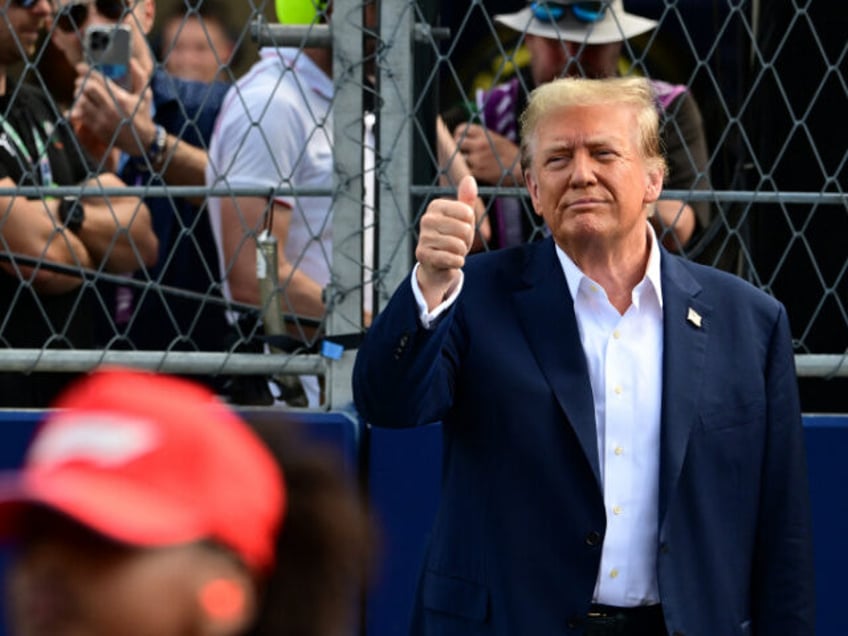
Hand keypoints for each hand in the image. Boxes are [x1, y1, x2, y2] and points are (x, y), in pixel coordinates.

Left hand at [70, 59, 153, 157]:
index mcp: (121, 99)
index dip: (86, 71)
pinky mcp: (96, 129)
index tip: (80, 67)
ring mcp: (102, 120)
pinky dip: (77, 108)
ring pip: (81, 101)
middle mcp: (110, 109)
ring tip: (81, 93)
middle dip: (81, 82)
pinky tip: (81, 105)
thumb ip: (139, 76)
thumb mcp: (146, 95)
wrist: (143, 141)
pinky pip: (80, 115)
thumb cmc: (143, 115)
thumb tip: (130, 60)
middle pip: (86, 88)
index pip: (97, 80)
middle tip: (81, 81)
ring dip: (79, 95)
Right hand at [415, 175, 476, 308]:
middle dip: (466, 241)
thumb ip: (467, 199)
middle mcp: (426, 219)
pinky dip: (457, 263)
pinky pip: (453, 259)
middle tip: (455, 243)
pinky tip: (449, 261)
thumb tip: (469, 178)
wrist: (437, 265)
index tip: (460, 229)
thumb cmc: (451, 237)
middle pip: (465, 230)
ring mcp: (423, 237)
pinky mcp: (423, 255)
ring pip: (459, 246)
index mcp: (436, 206)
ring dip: (460, 253)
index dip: (470, 225)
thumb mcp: (462, 218)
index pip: (468, 213)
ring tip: (451, 252)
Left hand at [453, 123, 521, 185]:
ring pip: (459, 158)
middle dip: (456, 149)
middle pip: (457, 142)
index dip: (458, 136)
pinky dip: (464, 172)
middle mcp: (480, 143)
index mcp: (484, 133)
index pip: (461, 129)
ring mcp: (478, 157)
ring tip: (466, 167)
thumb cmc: (510, 156)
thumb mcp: (496, 140)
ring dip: (460, 163)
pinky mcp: (479, 171)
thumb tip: (465, 142)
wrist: (521, 169)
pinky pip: (464, 170)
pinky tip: (469, 174)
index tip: (459, 142)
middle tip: (460, 156)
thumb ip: (481, 138)